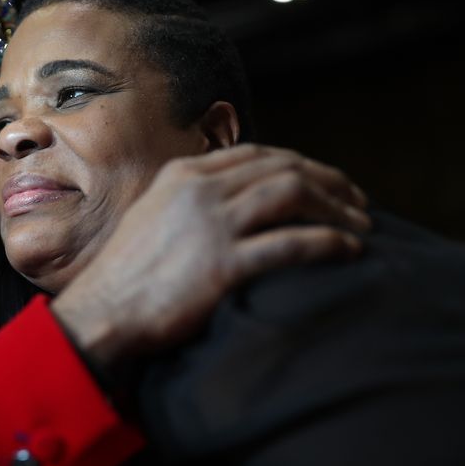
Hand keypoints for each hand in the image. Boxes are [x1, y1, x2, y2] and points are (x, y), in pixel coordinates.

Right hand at [51, 144, 370, 371]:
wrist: (102, 312)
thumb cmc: (127, 273)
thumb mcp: (152, 216)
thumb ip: (189, 199)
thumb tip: (230, 197)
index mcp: (183, 176)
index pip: (257, 154)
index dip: (301, 164)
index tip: (327, 182)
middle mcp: (199, 191)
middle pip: (283, 168)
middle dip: (330, 182)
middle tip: (358, 202)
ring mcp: (211, 225)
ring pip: (293, 195)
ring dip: (337, 207)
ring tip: (362, 225)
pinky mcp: (222, 264)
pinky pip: (291, 242)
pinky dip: (329, 242)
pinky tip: (348, 250)